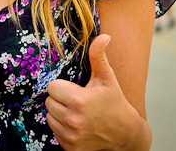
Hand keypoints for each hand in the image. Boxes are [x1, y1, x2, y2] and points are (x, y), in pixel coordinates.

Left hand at [45, 35, 139, 149]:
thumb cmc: (115, 103)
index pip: (52, 87)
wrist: (126, 136)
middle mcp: (73, 120)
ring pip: (49, 117)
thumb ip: (99, 56)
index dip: (62, 87)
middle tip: (77, 101)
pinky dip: (62, 129)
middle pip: (49, 102)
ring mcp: (71, 136)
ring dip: (59, 114)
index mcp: (79, 101)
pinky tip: (77, 125)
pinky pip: (54, 132)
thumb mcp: (106, 79)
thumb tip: (103, 35)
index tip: (75, 90)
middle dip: (60, 100)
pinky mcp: (70, 148)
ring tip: (78, 113)